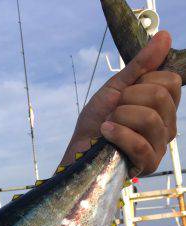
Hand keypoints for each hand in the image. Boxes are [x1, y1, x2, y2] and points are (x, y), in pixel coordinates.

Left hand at [62, 31, 181, 175]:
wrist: (79, 150)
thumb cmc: (97, 122)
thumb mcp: (116, 88)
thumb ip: (140, 65)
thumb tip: (165, 36)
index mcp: (164, 107)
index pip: (171, 81)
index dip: (143, 82)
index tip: (125, 94)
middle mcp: (167, 126)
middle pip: (160, 97)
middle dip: (127, 99)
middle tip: (114, 111)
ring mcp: (159, 147)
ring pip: (149, 118)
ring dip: (120, 117)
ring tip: (108, 124)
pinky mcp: (148, 164)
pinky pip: (140, 143)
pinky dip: (118, 134)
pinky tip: (106, 133)